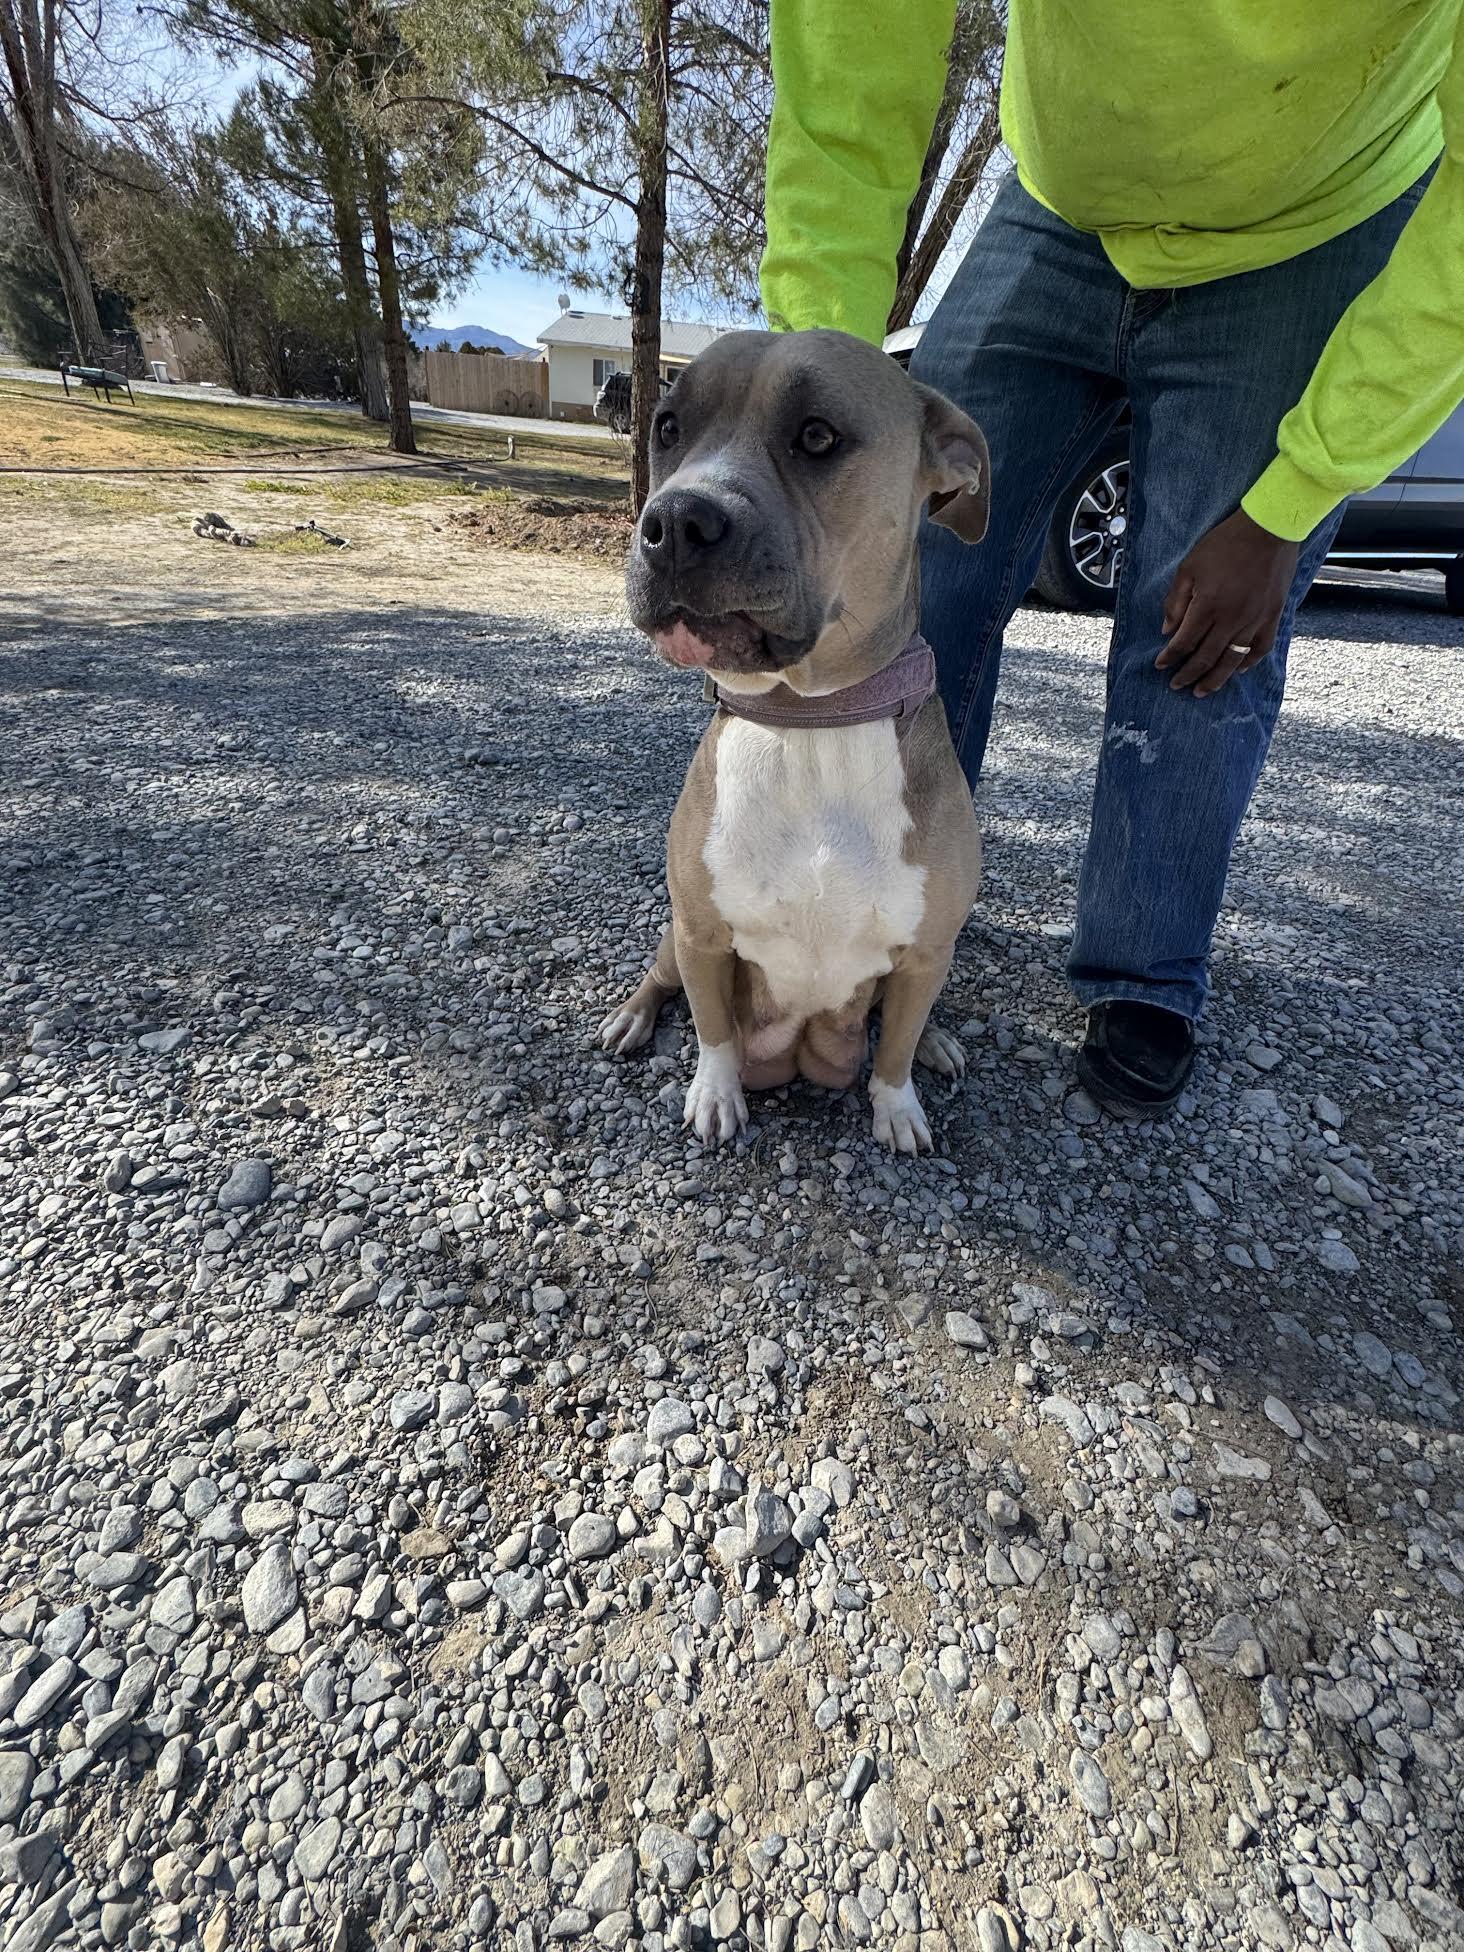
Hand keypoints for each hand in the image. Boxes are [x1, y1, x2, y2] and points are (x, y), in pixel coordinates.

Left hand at [1157, 509, 1298, 696]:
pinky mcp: (1272, 616)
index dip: (1170, 657)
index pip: (1184, 642)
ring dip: (1216, 679)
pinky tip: (1237, 671)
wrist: (1270, 529)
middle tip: (1177, 686)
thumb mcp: (1189, 566)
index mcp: (1208, 606)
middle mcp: (1231, 619)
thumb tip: (1167, 629)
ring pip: (1232, 660)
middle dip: (1188, 675)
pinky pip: (1260, 648)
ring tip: (1203, 691)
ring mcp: (1254, 620)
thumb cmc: (1226, 543)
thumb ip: (1176, 600)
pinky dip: (1248, 663)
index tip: (1160, 665)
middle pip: (1206, 658)